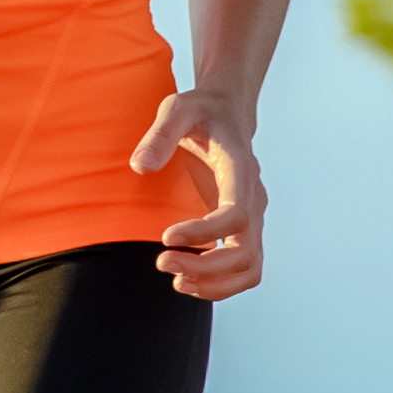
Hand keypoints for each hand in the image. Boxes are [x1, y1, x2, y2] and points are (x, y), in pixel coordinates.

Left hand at [136, 84, 263, 297]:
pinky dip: (220, 284)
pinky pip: (244, 268)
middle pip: (246, 251)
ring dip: (215, 284)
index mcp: (240, 170)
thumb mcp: (177, 108)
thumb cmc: (199, 110)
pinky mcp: (242, 228)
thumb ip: (160, 134)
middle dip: (205, 267)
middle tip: (162, 263)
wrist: (226, 114)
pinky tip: (186, 282)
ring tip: (175, 282)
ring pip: (250, 268)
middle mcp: (253, 198)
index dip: (204, 233)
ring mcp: (252, 216)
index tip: (166, 237)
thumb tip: (140, 166)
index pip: (236, 214)